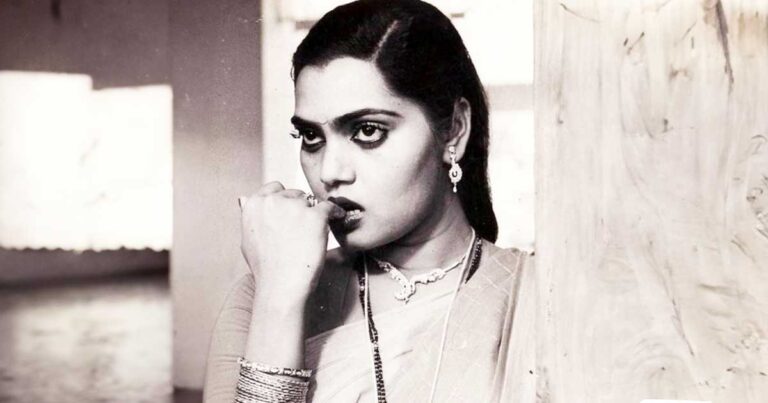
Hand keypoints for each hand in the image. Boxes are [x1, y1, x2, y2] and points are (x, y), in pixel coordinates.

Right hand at [239, 181, 344, 310]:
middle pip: (294, 194)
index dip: (285, 200)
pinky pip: (330, 207)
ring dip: (315, 213)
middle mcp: (272, 201)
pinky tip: (338, 218)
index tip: (291, 211)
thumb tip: (245, 200)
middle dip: (300, 208)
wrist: (281, 285)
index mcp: (254, 205)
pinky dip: (335, 212)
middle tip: (303, 229)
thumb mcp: (247, 239)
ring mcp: (294, 207)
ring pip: (311, 201)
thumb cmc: (266, 268)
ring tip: (315, 232)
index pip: (274, 188)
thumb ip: (250, 217)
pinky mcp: (315, 216)